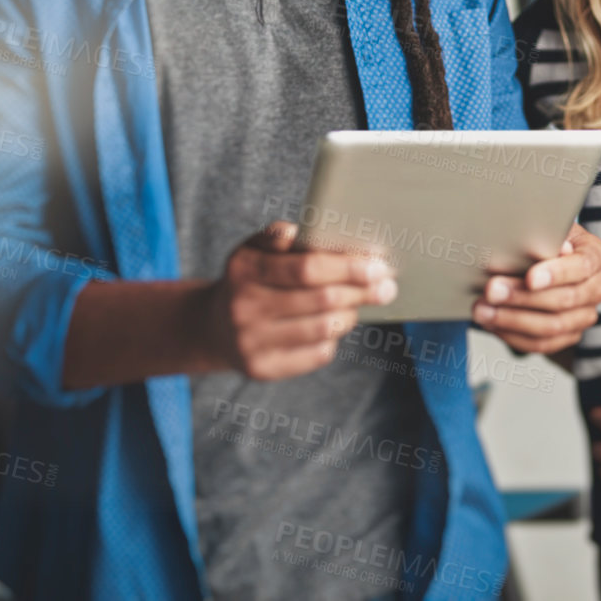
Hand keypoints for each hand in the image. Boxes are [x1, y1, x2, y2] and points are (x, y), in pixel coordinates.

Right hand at [200, 220, 396, 380]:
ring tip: (359, 303)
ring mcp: (251, 342)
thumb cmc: (249, 280)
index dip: (348, 266)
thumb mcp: (254, 250)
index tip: (378, 264)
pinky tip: (333, 325)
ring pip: (324, 329)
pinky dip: (333, 338)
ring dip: (351, 313)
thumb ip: (279, 238)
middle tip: (387, 286)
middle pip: (322, 300)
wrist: (213, 326)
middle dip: (361, 291)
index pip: (307, 268)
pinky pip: (317, 354)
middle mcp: (244, 308)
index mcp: (245, 270)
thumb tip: (302, 231)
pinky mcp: (263, 369)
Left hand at [473, 223, 600, 354]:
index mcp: (596, 256)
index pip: (581, 266)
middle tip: (491, 290)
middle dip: (523, 297)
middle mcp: (596, 288)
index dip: (556, 273)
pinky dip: (513, 335)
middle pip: (564, 299)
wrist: (544, 258)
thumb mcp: (546, 228)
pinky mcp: (569, 336)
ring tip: (482, 310)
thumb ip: (544, 236)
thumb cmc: (544, 239)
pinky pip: (542, 344)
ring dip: (512, 319)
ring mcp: (584, 316)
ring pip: (552, 326)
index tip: (530, 278)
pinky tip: (491, 323)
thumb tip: (544, 244)